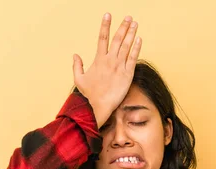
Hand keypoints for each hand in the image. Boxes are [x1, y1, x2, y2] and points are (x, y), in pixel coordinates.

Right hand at [73, 13, 141, 127]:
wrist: (100, 106)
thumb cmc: (89, 94)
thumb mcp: (79, 79)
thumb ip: (77, 65)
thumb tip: (75, 55)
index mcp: (99, 59)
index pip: (102, 38)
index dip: (105, 25)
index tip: (108, 15)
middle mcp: (110, 60)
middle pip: (117, 39)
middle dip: (123, 27)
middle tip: (129, 17)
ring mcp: (120, 67)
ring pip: (126, 46)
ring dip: (131, 33)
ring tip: (135, 24)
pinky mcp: (128, 74)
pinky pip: (133, 58)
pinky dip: (136, 48)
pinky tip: (139, 39)